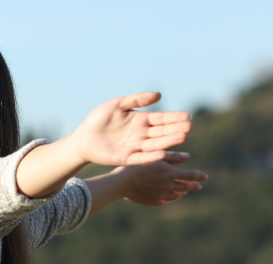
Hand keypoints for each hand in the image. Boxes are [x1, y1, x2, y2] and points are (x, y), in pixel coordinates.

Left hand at [71, 92, 192, 165]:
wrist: (83, 138)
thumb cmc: (98, 120)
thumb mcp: (116, 105)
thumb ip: (136, 99)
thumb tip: (159, 95)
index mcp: (140, 120)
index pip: (161, 119)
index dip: (174, 117)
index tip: (187, 116)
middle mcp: (141, 134)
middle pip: (161, 132)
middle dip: (176, 129)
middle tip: (189, 127)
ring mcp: (135, 147)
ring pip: (155, 144)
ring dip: (169, 142)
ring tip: (183, 137)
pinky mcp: (127, 158)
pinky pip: (141, 158)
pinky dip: (151, 156)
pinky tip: (163, 154)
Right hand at [116, 151, 207, 205]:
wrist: (122, 182)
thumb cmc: (136, 165)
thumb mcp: (155, 157)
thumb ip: (172, 156)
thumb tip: (188, 156)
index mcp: (170, 173)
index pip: (191, 175)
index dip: (199, 176)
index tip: (205, 177)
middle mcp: (168, 185)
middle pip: (186, 187)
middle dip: (193, 186)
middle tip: (198, 186)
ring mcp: (161, 195)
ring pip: (176, 195)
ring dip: (181, 193)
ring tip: (183, 192)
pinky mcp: (153, 202)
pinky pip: (164, 201)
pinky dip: (168, 198)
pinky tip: (167, 196)